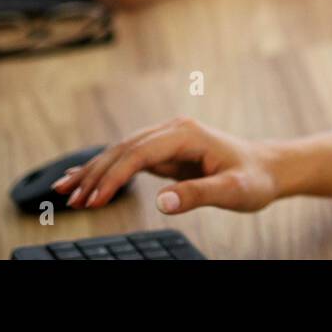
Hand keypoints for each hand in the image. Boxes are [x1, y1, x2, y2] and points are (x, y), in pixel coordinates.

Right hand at [50, 116, 286, 213]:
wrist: (267, 169)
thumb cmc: (254, 179)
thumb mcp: (232, 191)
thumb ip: (199, 195)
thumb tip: (162, 202)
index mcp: (187, 134)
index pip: (139, 153)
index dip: (114, 177)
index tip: (94, 200)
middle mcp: (173, 130)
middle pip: (123, 149)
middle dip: (95, 174)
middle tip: (70, 201)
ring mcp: (167, 139)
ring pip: (121, 152)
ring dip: (93, 172)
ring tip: (64, 192)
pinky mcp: (165, 152)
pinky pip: (129, 160)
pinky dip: (106, 171)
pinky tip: (83, 181)